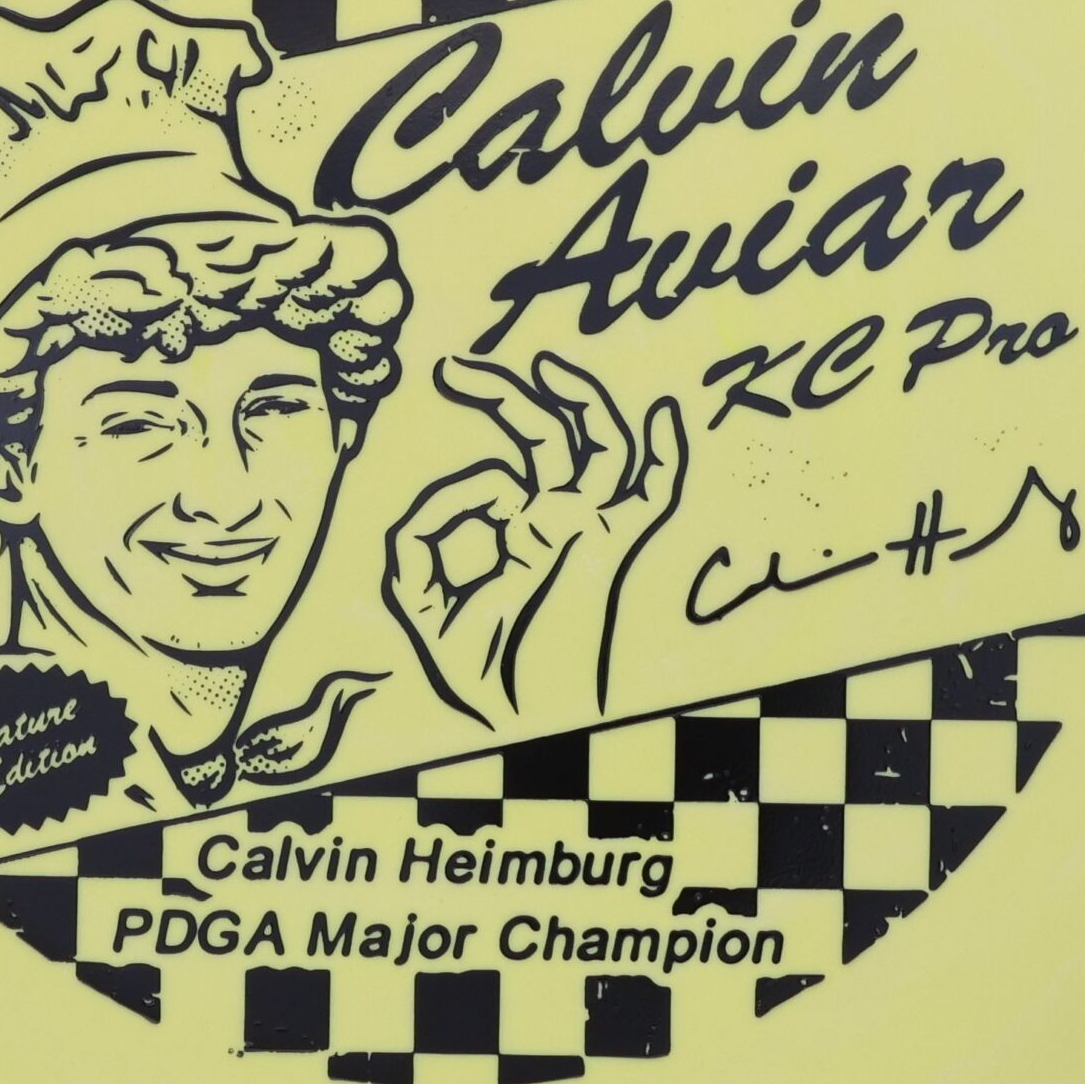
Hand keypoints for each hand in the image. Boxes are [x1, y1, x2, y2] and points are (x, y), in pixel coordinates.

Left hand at [385, 352, 688, 726]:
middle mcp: (560, 526)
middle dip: (502, 393)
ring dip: (577, 398)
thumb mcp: (418, 596)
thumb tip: (480, 490)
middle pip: (544, 436)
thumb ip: (421, 534)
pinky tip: (664, 412)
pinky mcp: (612, 551)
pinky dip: (665, 456)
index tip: (433, 536)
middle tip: (452, 366)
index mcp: (520, 536)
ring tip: (542, 362)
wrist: (518, 721)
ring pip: (598, 446)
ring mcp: (590, 533)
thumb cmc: (477, 675)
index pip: (495, 479)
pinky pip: (652, 497)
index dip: (456, 494)